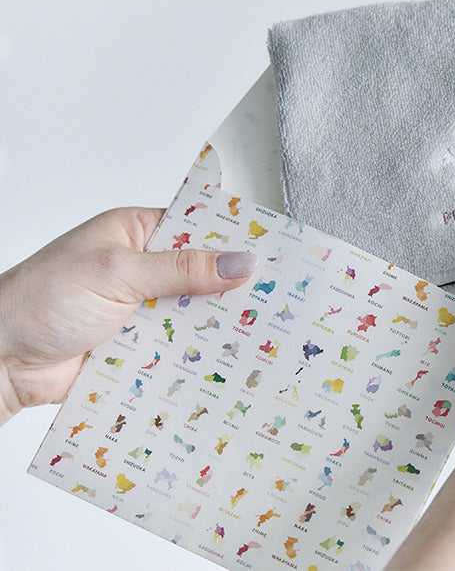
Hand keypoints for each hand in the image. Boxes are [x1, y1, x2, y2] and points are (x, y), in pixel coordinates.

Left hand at [0, 207, 257, 422]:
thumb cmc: (42, 299)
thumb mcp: (117, 272)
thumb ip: (180, 268)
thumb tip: (239, 262)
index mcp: (136, 234)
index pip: (197, 230)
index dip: (232, 242)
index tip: (272, 256)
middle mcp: (142, 270)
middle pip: (200, 276)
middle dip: (229, 290)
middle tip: (273, 302)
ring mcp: (141, 310)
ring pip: (191, 315)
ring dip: (213, 327)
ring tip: (258, 336)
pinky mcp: (137, 347)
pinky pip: (176, 349)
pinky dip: (194, 357)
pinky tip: (222, 364)